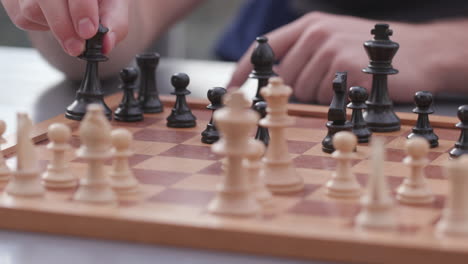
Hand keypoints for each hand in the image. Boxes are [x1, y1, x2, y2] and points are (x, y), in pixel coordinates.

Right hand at [1, 0, 129, 55]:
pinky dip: (40, 25)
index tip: (88, 31)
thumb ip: (115, 21)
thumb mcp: (114, 2)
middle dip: (63, 26)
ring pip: (31, 10)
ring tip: (69, 21)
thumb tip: (107, 43)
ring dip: (54, 27)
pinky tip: (52, 16)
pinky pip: (21, 17)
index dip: (81, 8)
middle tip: (77, 47)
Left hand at [228, 12, 446, 103]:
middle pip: (285, 77)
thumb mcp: (334, 40)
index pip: (265, 48)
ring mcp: (329, 49)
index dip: (245, 70)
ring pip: (302, 90)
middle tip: (330, 82)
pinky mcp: (343, 66)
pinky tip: (352, 86)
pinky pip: (321, 96)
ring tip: (345, 81)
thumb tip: (275, 81)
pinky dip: (333, 99)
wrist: (418, 53)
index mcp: (310, 26)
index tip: (231, 87)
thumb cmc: (370, 53)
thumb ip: (303, 54)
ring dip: (319, 95)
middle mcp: (316, 34)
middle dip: (301, 89)